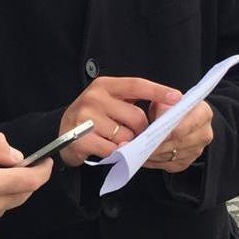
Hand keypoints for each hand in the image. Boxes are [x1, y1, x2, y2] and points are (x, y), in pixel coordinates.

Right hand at [58, 77, 181, 166]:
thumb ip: (130, 102)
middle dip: (142, 130)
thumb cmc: (92, 117)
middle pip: (136, 116)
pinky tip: (110, 150)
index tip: (177, 97)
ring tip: (117, 142)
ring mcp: (86, 118)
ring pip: (126, 136)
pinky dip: (116, 153)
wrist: (61, 133)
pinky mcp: (80, 138)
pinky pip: (112, 150)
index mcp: (105, 85)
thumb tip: (163, 109)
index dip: (158, 91)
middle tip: (136, 135)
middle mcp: (94, 97)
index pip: (136, 84)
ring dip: (127, 143)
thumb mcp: (108, 101)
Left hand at [142, 100, 213, 173]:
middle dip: (161, 143)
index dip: (176, 128)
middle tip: (143, 142)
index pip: (192, 122)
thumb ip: (163, 105)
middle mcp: (204, 133)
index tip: (160, 131)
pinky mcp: (186, 162)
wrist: (176, 117)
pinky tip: (144, 155)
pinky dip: (155, 161)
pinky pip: (169, 165)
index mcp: (203, 113)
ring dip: (155, 153)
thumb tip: (158, 118)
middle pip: (181, 142)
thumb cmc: (169, 106)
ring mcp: (197, 150)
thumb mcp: (165, 99)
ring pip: (173, 156)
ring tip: (139, 148)